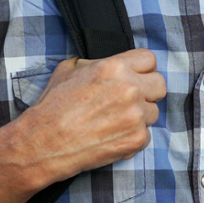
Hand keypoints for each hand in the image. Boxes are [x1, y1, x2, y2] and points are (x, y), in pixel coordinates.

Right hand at [13, 48, 166, 185]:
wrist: (43, 143)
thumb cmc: (52, 107)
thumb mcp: (68, 70)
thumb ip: (95, 63)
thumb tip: (107, 64)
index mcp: (115, 67)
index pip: (149, 59)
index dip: (142, 68)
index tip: (136, 76)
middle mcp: (130, 89)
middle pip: (160, 84)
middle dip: (147, 91)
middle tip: (131, 99)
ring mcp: (136, 115)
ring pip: (153, 111)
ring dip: (139, 116)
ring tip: (114, 121)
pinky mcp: (136, 139)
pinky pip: (146, 134)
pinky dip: (132, 137)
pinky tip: (112, 136)